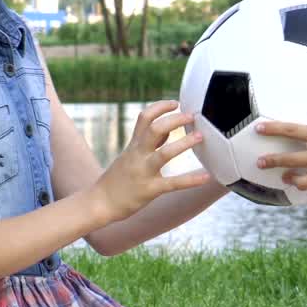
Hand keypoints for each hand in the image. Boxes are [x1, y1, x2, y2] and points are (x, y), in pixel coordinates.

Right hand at [92, 101, 210, 222]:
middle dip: (174, 119)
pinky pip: (173, 183)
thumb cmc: (118, 178)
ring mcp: (144, 172)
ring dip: (183, 143)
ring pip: (164, 153)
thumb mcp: (130, 155)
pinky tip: (206, 177)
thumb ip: (149, 142)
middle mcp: (138, 155)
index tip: (175, 103)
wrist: (99, 202)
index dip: (160, 107)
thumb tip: (170, 129)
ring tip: (199, 137)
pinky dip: (191, 179)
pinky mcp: (150, 190)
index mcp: (134, 145)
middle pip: (155, 129)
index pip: (145, 118)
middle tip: (191, 116)